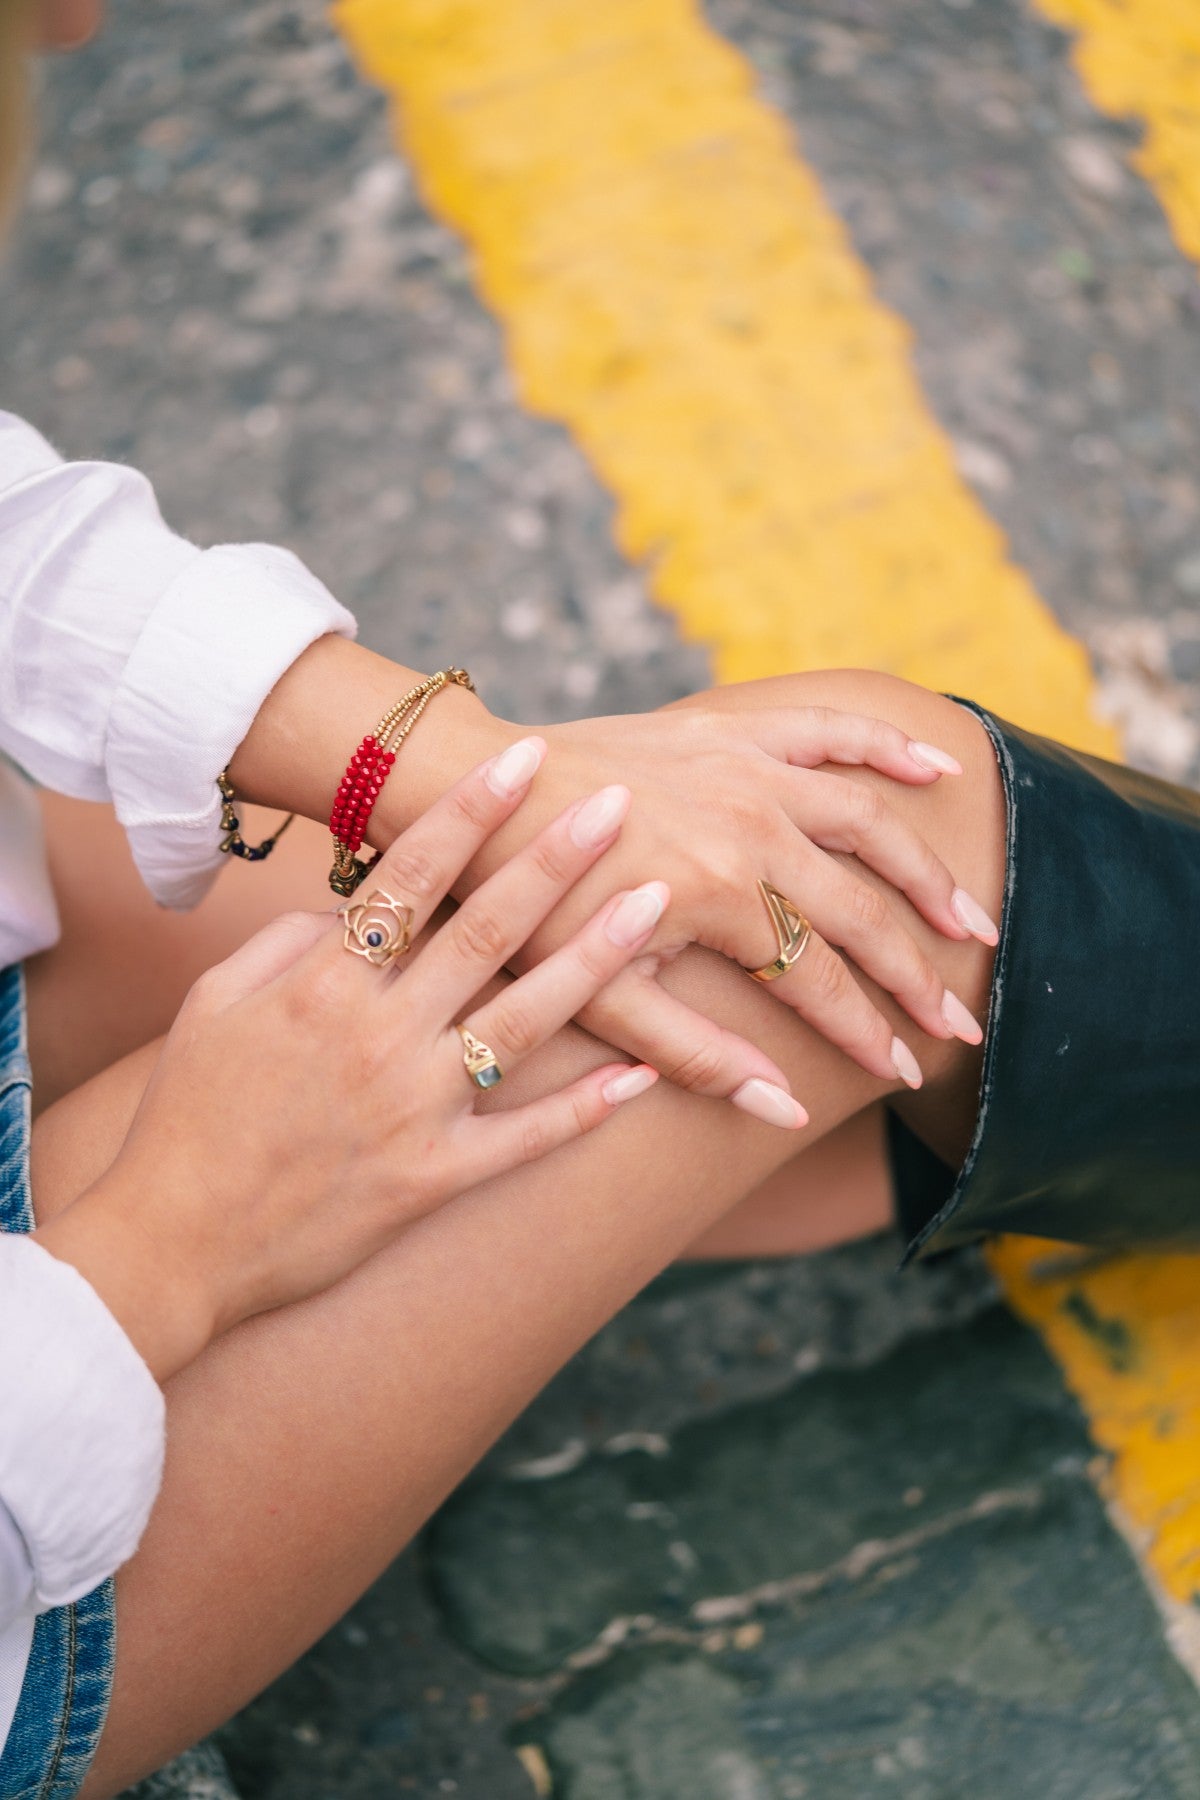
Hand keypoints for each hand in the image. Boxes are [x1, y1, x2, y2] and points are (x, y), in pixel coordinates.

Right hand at [34, 739, 662, 1382]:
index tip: (524, 758)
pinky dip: (587, 1110)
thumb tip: (349, 909)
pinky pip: (526, 1139)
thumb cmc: (185, 1116)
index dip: (471, 811)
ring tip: (654, 903)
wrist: (171, 1247)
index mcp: (321, 986)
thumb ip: (284, 943)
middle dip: (556, 860)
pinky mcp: (435, 1181)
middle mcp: (378, 1039)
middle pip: (486, 932)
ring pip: (525, 1021)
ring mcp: (414, 1111)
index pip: (410, 877)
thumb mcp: (213, 1006)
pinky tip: (645, 1074)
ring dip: (596, 958)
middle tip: (618, 805)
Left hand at [454, 692, 996, 1109]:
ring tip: (974, 925)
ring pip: (869, 822)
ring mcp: (744, 769)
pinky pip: (826, 728)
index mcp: (719, 897)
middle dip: (919, 977)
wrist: (468, 794)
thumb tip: (786, 1110)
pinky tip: (936, 761)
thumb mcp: (594, 997)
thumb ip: (694, 1053)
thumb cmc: (521, 906)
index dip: (869, 1035)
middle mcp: (749, 827)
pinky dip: (885, 741)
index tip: (906, 1076)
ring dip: (929, 874)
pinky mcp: (728, 730)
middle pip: (862, 912)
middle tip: (963, 1026)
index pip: (822, 983)